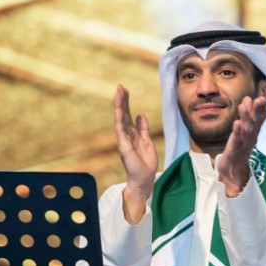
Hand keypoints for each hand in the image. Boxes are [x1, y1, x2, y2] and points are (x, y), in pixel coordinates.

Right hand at [114, 84, 157, 222]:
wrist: (144, 179)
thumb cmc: (145, 163)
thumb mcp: (147, 141)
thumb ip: (143, 128)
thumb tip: (140, 115)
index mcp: (132, 133)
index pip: (128, 114)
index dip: (126, 102)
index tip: (125, 89)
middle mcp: (126, 135)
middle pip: (123, 114)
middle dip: (121, 100)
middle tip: (120, 86)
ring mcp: (124, 140)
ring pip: (120, 119)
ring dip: (119, 106)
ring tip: (118, 93)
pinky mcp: (124, 147)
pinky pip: (121, 131)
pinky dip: (120, 120)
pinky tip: (119, 110)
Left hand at [218, 85, 265, 196]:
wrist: (232, 172)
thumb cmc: (238, 149)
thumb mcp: (243, 130)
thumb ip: (246, 115)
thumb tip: (248, 98)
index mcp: (253, 132)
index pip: (260, 118)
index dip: (262, 108)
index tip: (264, 96)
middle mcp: (251, 138)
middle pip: (256, 123)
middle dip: (258, 110)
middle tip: (260, 99)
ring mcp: (244, 145)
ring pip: (247, 130)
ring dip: (246, 118)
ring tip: (243, 106)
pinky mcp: (235, 151)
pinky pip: (237, 141)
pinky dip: (237, 132)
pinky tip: (236, 123)